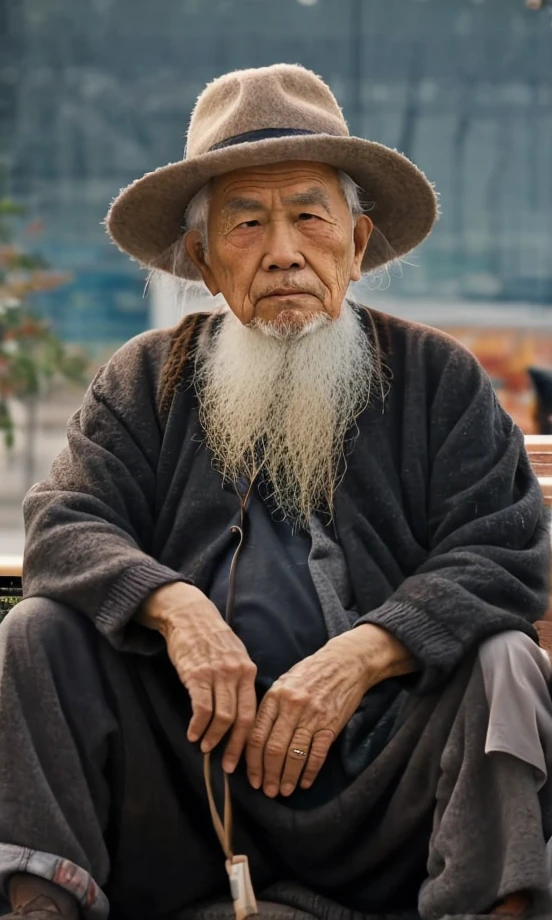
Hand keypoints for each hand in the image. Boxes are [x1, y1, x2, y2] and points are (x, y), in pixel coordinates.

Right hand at [139, 582, 256, 771]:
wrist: (189, 615)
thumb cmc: (212, 638)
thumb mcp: (235, 655)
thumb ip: (240, 679)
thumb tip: (244, 710)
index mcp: (248, 671)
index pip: (254, 712)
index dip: (250, 739)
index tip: (246, 758)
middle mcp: (236, 674)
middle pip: (241, 719)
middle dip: (235, 747)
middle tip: (228, 766)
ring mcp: (217, 674)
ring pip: (222, 716)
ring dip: (213, 738)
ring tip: (206, 749)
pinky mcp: (196, 674)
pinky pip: (201, 708)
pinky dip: (198, 726)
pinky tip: (193, 735)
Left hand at [246, 623, 414, 797]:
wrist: (345, 662)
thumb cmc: (311, 672)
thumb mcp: (284, 682)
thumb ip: (270, 706)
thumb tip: (253, 737)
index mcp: (275, 696)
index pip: (256, 735)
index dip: (252, 762)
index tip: (251, 778)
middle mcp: (291, 707)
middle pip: (273, 749)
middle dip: (268, 775)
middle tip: (267, 791)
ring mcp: (312, 716)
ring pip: (294, 755)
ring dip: (287, 777)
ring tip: (283, 791)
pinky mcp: (331, 724)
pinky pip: (317, 754)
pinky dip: (309, 772)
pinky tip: (304, 782)